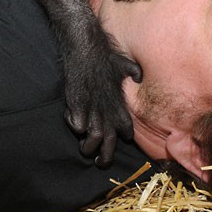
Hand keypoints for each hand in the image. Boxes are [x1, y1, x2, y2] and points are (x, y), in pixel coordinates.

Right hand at [65, 48, 140, 167]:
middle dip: (105, 158)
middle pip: (109, 145)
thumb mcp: (126, 65)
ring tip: (85, 148)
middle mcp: (107, 113)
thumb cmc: (106, 57)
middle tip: (100, 162)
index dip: (122, 136)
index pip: (126, 132)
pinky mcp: (76, 107)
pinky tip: (72, 119)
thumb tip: (140, 76)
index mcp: (120, 107)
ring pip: (91, 141)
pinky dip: (73, 125)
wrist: (87, 49)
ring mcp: (91, 111)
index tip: (116, 138)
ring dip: (87, 147)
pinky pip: (75, 126)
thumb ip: (134, 73)